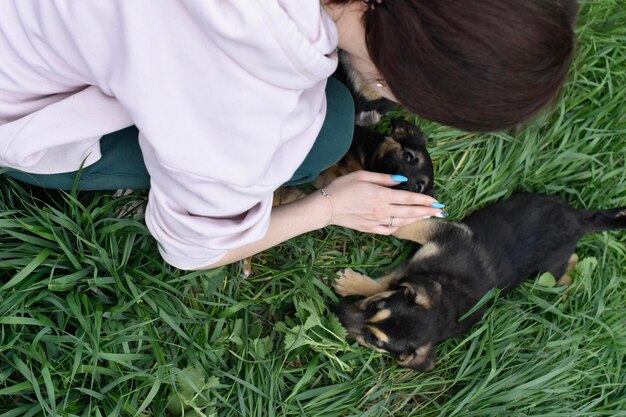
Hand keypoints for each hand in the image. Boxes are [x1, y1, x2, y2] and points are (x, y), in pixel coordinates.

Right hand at [323, 170, 444, 234]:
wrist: (327, 206)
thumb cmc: (343, 187)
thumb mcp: (362, 176)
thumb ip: (384, 178)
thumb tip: (401, 180)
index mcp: (382, 196)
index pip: (409, 199)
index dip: (425, 201)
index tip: (437, 202)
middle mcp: (382, 210)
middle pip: (410, 212)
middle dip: (427, 212)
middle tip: (441, 212)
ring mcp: (376, 221)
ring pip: (402, 222)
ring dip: (416, 219)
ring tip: (428, 217)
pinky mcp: (370, 228)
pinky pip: (389, 230)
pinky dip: (400, 227)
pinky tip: (405, 224)